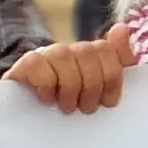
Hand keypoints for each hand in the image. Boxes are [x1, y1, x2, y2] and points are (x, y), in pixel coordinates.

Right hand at [4, 39, 127, 114]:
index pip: (105, 49)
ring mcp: (45, 55)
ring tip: (67, 106)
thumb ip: (118, 61)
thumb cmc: (68, 107)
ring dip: (69, 87)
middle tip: (86, 107)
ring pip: (64, 56)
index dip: (111, 76)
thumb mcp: (98, 91)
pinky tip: (47, 99)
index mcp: (88, 55)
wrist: (30, 119)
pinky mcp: (25, 65)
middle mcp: (68, 50)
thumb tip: (121, 28)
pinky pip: (38, 65)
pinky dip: (46, 85)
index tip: (108, 102)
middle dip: (92, 85)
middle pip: (87, 52)